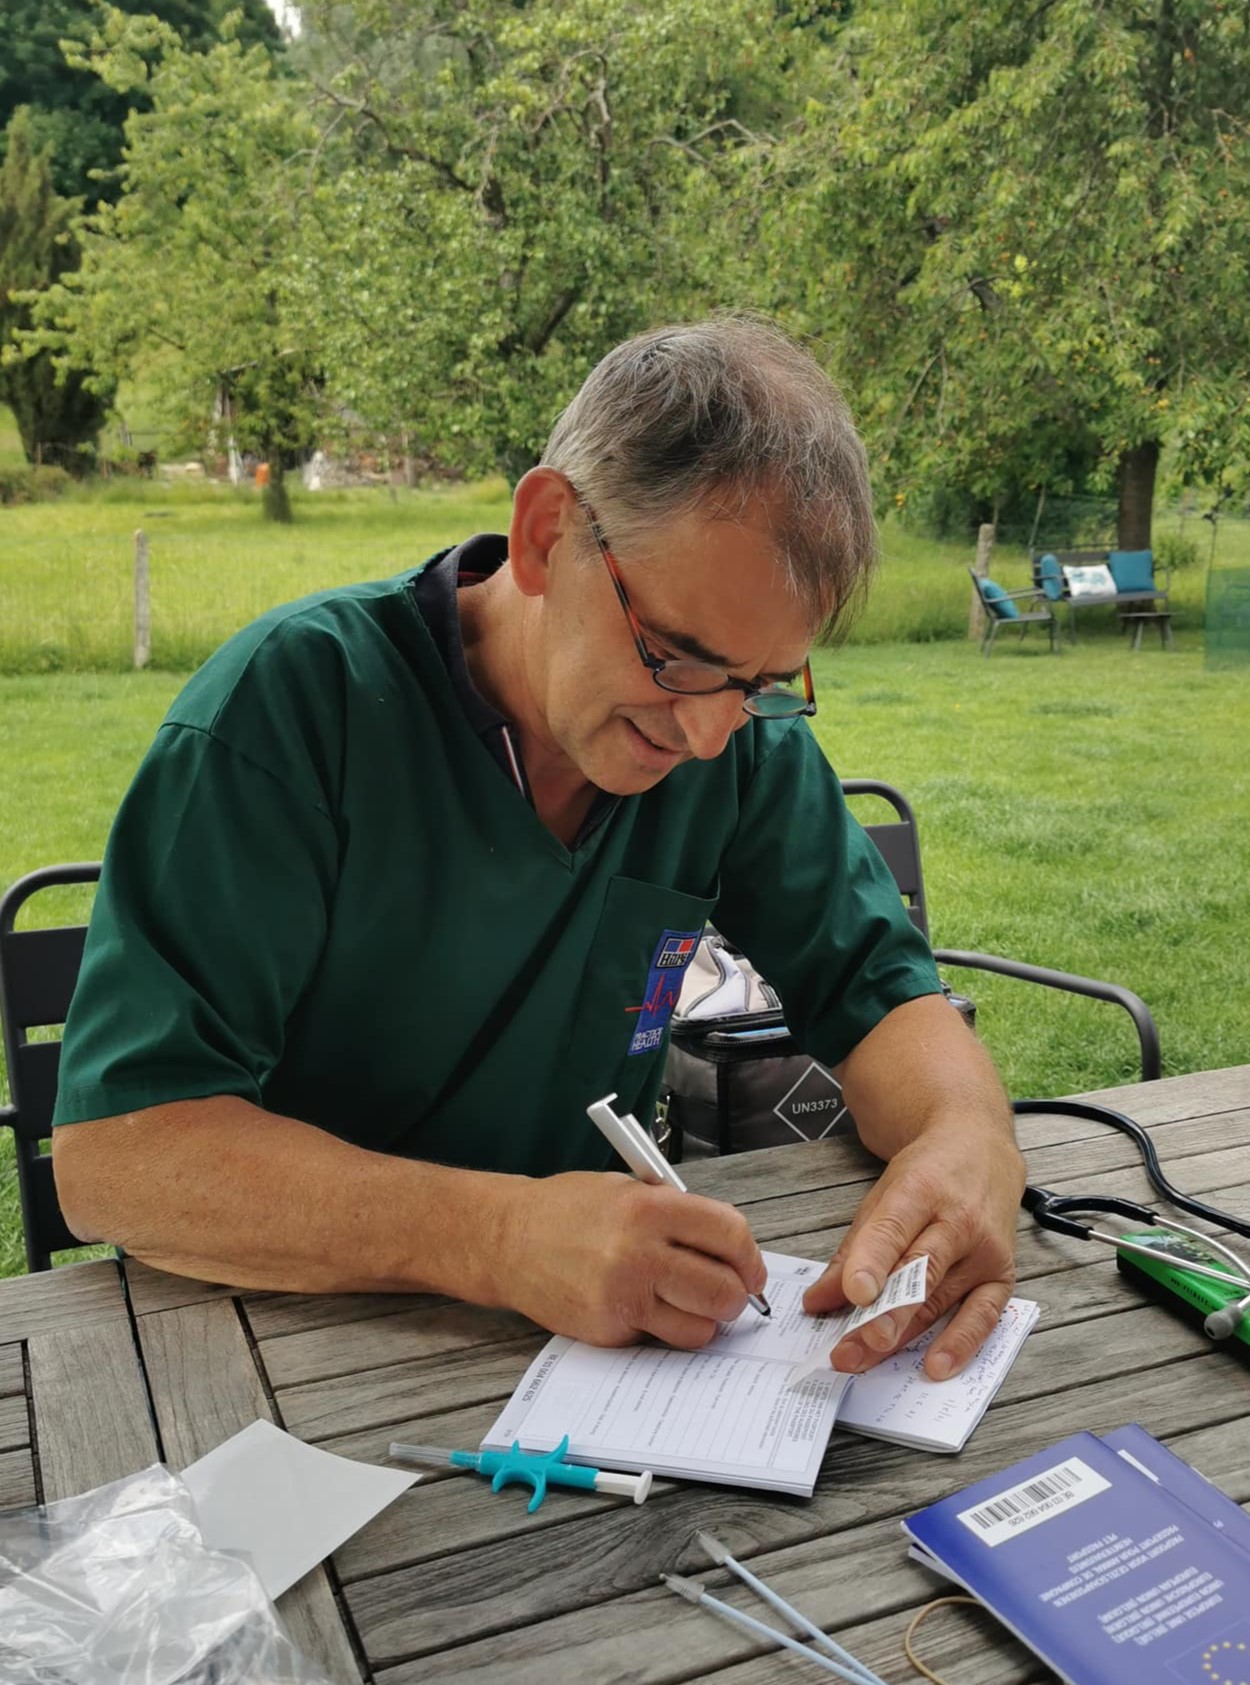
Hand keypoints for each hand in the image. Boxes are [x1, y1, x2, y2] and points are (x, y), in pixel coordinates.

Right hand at [497, 1171, 768, 1347]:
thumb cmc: (568, 1209)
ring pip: (700, 1328)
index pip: (730, 1235)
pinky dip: (661, 1329)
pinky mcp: (607, 1331)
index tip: (751, 1268)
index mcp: (650, 1208)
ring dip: (704, 1320)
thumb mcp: (627, 1189)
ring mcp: (622, 1297)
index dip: (750, 1257)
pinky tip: (642, 1306)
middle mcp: (639, 1253)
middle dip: (736, 1296)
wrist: (507, 1238)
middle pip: (724, 1291)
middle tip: (730, 1293)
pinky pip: (658, 1340)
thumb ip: (677, 1214)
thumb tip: (730, 1248)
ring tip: (688, 1303)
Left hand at [801, 1120, 1025, 1378]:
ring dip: (901, 1336)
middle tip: (854, 1345)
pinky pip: (984, 1315)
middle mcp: (958, 1220)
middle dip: (886, 1312)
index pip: (894, 1229)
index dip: (872, 1262)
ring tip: (863, 1359)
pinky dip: (959, 1343)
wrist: (981, 1151)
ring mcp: (984, 1249)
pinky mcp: (1002, 1273)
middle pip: (920, 1271)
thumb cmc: (927, 1176)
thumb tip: (818, 1301)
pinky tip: (936, 1366)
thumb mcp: (882, 1197)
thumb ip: (853, 1251)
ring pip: (941, 1299)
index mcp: (921, 1189)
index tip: (853, 1293)